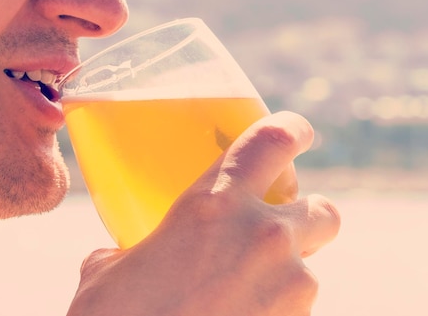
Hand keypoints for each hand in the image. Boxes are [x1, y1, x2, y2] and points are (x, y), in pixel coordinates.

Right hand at [67, 111, 339, 315]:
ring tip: (248, 290)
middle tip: (280, 227)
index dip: (292, 129)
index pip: (272, 140)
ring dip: (289, 271)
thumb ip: (126, 251)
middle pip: (321, 208)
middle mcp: (261, 234)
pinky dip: (278, 310)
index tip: (297, 133)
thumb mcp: (106, 274)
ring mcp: (287, 285)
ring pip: (312, 266)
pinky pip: (298, 308)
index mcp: (212, 203)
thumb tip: (123, 257)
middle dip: (309, 215)